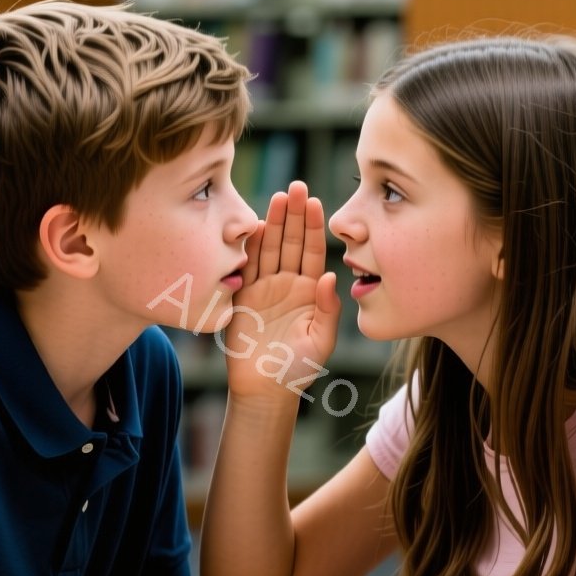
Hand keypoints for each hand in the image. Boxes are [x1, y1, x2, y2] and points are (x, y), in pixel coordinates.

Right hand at [225, 180, 341, 399]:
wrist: (264, 389)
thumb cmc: (298, 369)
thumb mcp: (321, 341)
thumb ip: (328, 309)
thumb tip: (332, 277)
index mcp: (312, 292)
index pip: (314, 252)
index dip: (314, 226)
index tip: (314, 202)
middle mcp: (289, 284)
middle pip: (292, 242)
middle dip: (294, 215)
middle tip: (296, 187)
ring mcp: (265, 288)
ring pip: (270, 249)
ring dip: (273, 223)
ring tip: (277, 197)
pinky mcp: (243, 297)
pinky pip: (247, 267)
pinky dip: (250, 247)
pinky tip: (253, 225)